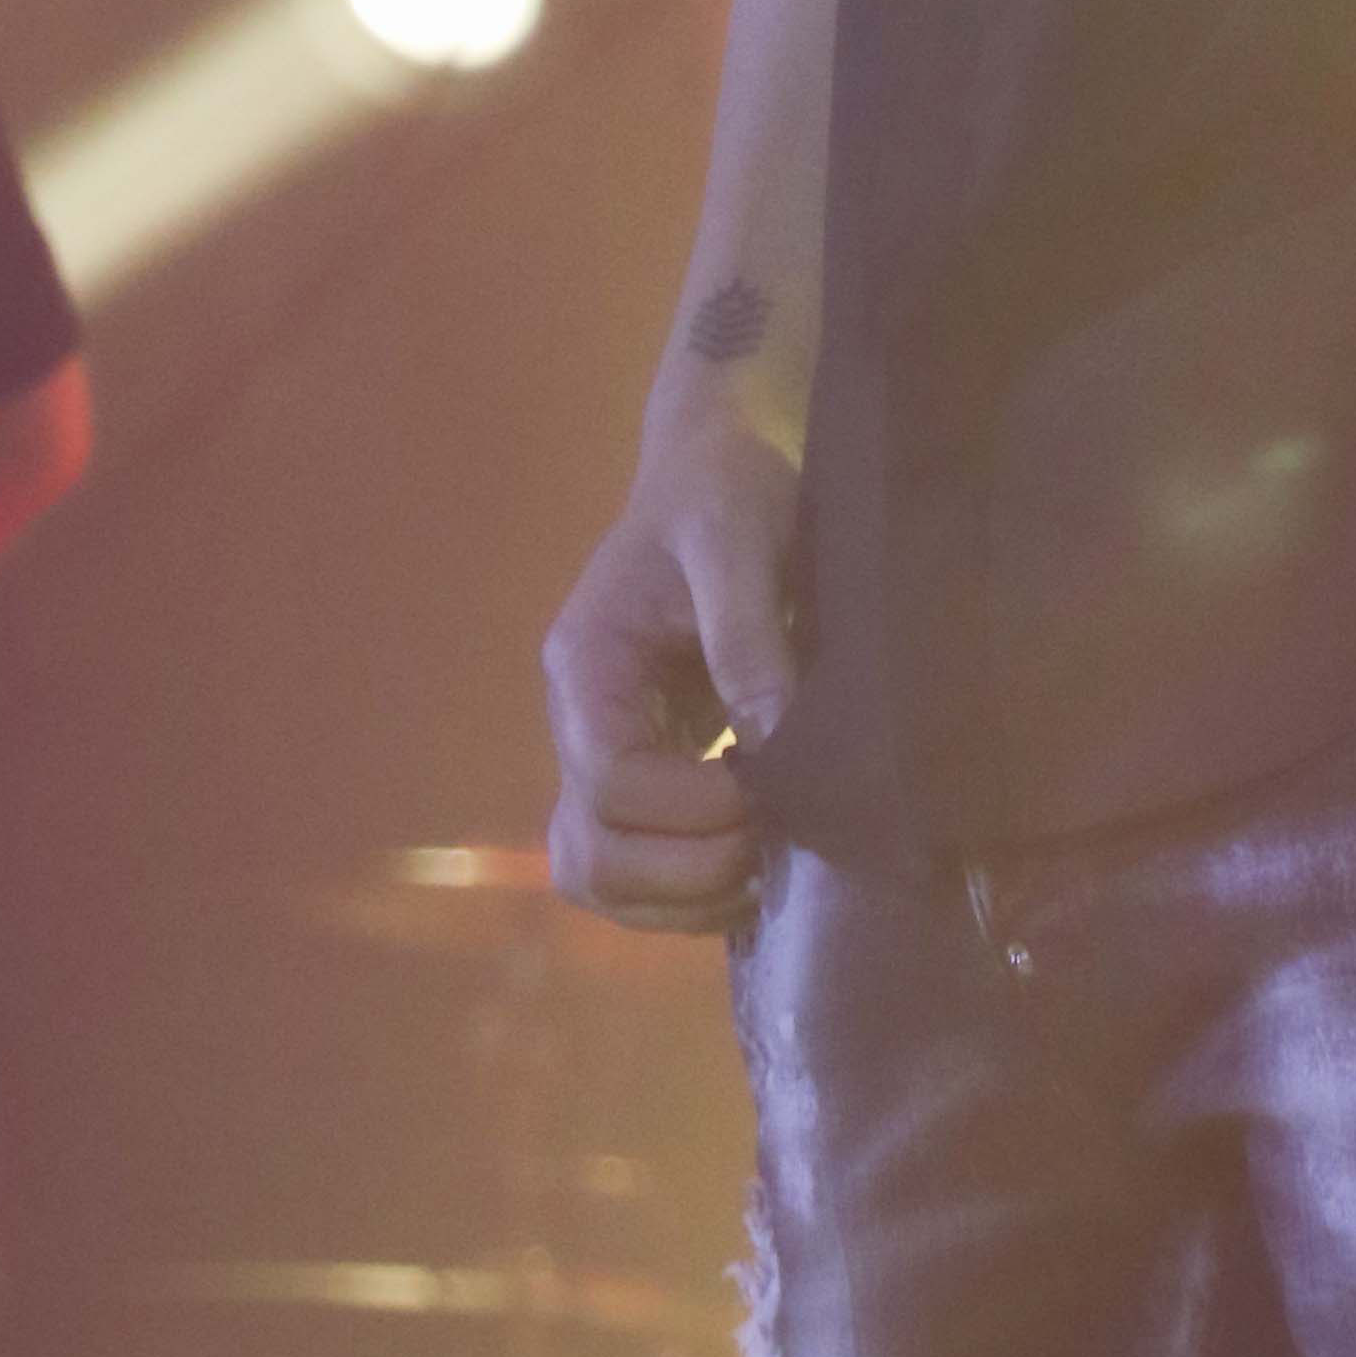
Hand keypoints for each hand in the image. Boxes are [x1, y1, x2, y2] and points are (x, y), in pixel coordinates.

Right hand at [540, 397, 799, 931]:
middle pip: (587, 855)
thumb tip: (775, 745)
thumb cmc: (732, 480)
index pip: (608, 780)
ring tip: (767, 864)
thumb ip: (747, 637)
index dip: (691, 807)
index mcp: (586, 663)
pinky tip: (760, 861)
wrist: (729, 457)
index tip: (769, 786)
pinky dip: (692, 894)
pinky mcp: (647, 775)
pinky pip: (638, 874)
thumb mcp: (740, 534)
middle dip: (685, 870)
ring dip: (684, 899)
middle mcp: (579, 722)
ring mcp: (605, 755)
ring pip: (601, 881)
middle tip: (772, 839)